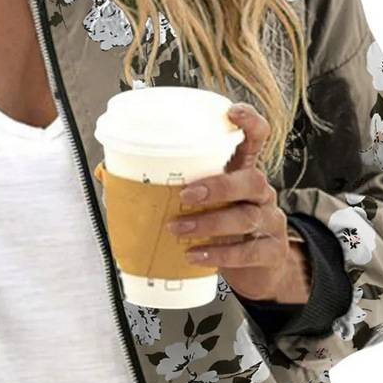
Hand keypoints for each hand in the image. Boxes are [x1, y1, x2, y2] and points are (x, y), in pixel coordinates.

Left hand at [167, 102, 311, 303]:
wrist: (258, 269)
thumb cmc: (223, 229)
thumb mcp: (203, 205)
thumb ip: (166, 190)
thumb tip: (110, 179)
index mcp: (243, 174)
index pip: (256, 140)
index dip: (249, 123)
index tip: (232, 113)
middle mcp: (260, 194)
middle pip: (252, 180)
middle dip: (219, 186)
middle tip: (186, 195)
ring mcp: (269, 223)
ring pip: (247, 217)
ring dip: (210, 222)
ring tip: (179, 230)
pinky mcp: (272, 252)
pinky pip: (249, 251)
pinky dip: (221, 254)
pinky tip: (197, 255)